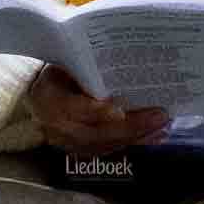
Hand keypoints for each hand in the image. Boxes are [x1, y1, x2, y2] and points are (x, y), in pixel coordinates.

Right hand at [25, 65, 168, 156]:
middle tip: (159, 116)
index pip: (74, 109)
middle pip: (96, 133)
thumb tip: (120, 53)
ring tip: (163, 125)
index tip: (120, 112)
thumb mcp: (66, 60)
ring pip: (106, 145)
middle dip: (131, 127)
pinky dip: (133, 142)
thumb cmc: (59, 71)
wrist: (40, 96)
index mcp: (48, 99)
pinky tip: (154, 135)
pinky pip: (110, 149)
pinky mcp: (82, 150)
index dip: (97, 112)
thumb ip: (86, 63)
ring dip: (137, 137)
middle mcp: (57, 127)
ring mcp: (69, 143)